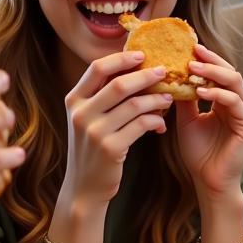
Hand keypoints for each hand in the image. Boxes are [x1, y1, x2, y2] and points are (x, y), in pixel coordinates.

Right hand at [62, 51, 173, 206]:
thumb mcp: (88, 119)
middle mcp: (81, 113)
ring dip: (156, 99)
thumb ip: (102, 96)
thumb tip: (133, 69)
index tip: (142, 55)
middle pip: (119, 84)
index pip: (97, 68)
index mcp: (74, 100)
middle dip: (146, 76)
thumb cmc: (92, 149)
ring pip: (134, 105)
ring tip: (168, 98)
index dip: (121, 59)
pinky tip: (161, 124)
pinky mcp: (110, 148)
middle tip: (164, 73)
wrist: (85, 187)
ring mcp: (94, 131)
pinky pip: (141, 125)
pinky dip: (155, 121)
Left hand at [176, 45, 242, 198]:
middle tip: (191, 52)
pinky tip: (200, 92)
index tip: (187, 48)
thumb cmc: (199, 153)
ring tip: (191, 69)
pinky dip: (217, 94)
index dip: (206, 60)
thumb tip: (173, 73)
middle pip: (230, 72)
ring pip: (234, 82)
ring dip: (212, 73)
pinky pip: (234, 102)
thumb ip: (185, 98)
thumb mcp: (187, 119)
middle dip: (210, 61)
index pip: (221, 73)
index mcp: (229, 101)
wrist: (207, 181)